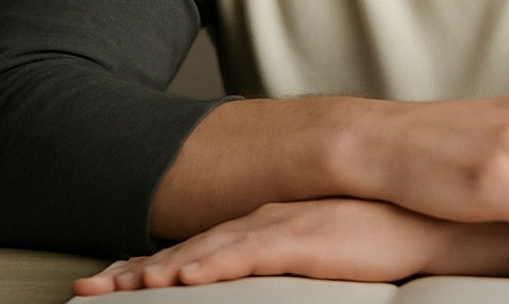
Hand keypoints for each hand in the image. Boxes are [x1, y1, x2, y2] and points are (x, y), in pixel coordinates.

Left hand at [72, 198, 451, 294]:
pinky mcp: (303, 238)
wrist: (420, 219)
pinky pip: (248, 254)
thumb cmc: (372, 237)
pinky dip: (212, 264)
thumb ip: (282, 256)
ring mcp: (282, 225)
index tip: (108, 283)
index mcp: (265, 223)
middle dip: (135, 270)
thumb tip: (254, 273)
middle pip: (189, 248)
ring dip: (160, 268)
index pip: (197, 248)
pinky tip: (183, 276)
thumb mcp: (316, 247)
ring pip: (208, 250)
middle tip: (88, 288)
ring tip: (119, 287)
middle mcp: (264, 219)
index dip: (149, 265)